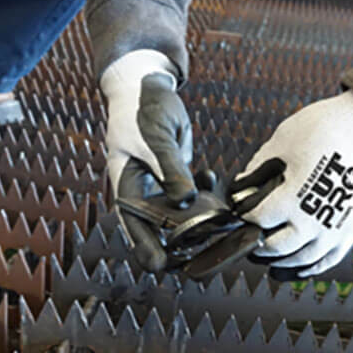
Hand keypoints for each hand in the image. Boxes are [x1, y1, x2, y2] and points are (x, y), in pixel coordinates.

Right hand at [101, 50, 196, 271]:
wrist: (147, 88)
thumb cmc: (142, 111)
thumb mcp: (156, 139)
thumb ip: (172, 171)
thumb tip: (187, 202)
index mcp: (128, 192)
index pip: (136, 233)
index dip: (151, 253)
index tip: (169, 265)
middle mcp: (145, 198)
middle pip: (164, 235)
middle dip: (188, 243)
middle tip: (215, 247)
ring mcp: (162, 191)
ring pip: (184, 220)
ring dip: (204, 221)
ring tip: (224, 217)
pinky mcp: (179, 181)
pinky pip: (195, 199)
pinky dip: (206, 193)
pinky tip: (211, 176)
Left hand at [229, 90, 352, 278]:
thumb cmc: (332, 127)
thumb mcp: (284, 139)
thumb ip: (260, 165)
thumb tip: (244, 184)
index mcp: (293, 196)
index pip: (258, 219)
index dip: (244, 217)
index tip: (239, 212)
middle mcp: (314, 219)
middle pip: (276, 247)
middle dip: (257, 245)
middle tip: (248, 239)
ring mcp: (335, 228)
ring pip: (301, 259)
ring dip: (280, 261)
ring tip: (268, 257)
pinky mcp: (352, 229)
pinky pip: (328, 260)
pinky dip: (309, 268)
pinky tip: (297, 268)